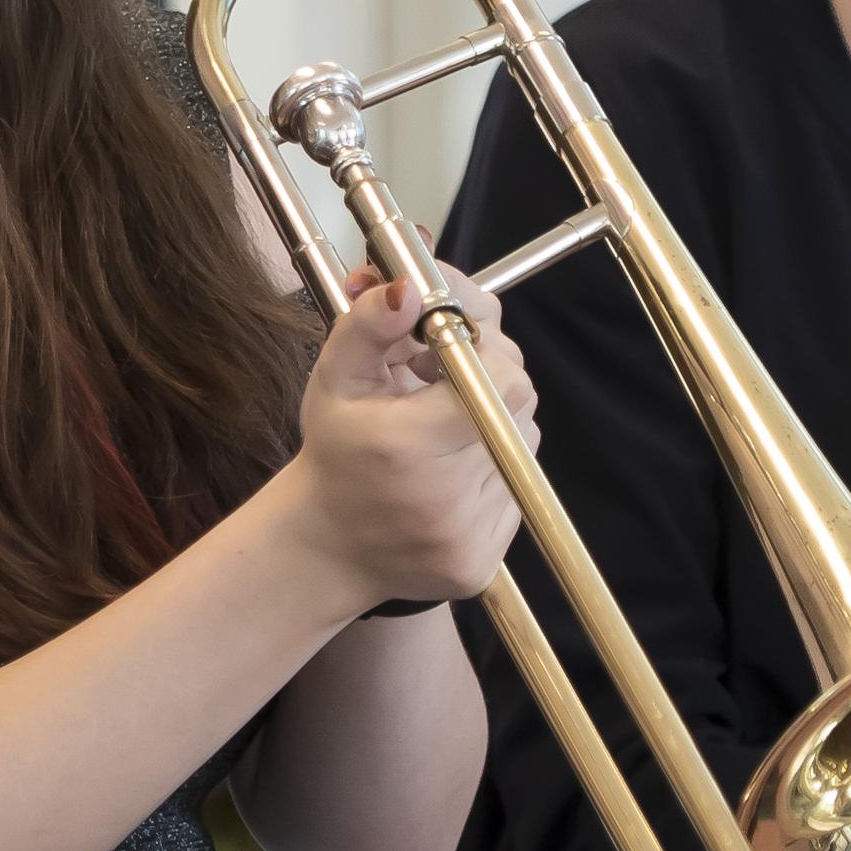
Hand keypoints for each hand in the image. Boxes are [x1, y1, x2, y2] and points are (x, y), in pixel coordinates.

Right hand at [280, 251, 534, 612]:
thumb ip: (368, 324)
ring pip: (521, 444)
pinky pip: (516, 489)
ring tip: (441, 428)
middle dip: (488, 380)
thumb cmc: (335, 451)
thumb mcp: (335, 377)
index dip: (485, 353)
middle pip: (519, 407)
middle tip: (440, 381)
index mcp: (408, 444)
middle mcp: (446, 497)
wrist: (329, 546)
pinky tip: (450, 470)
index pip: (504, 379)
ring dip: (492, 422)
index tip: (447, 350)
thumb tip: (408, 287)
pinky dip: (493, 468)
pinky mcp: (483, 563)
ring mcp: (469, 536)